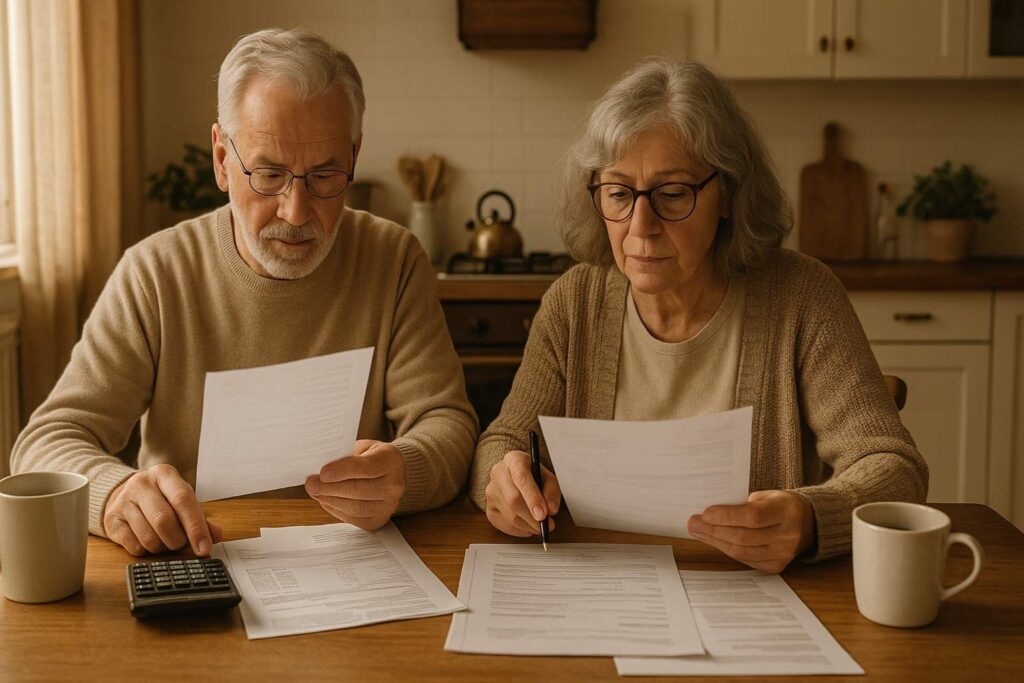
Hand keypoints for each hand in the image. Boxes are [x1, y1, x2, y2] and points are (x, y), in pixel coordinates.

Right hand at [103, 464, 222, 556]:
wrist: (124, 494)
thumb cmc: (160, 499)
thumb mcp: (180, 500)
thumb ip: (200, 517)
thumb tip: (216, 536)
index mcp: (164, 474)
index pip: (183, 500)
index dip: (196, 527)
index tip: (204, 547)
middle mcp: (142, 483)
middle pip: (164, 520)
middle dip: (177, 540)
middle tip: (181, 544)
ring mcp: (123, 501)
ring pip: (148, 537)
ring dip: (162, 547)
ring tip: (165, 542)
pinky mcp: (111, 519)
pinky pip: (133, 546)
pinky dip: (146, 551)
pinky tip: (147, 542)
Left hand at [305, 439, 405, 529]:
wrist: (388, 472)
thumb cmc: (369, 457)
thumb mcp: (360, 448)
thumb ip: (343, 457)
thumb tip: (318, 472)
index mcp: (391, 460)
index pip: (367, 468)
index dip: (343, 471)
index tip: (323, 473)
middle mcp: (395, 484)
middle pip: (360, 490)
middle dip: (331, 488)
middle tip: (312, 484)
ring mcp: (389, 505)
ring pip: (356, 507)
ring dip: (331, 501)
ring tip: (317, 492)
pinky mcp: (380, 519)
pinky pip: (355, 519)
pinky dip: (336, 510)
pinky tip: (327, 501)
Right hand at [484, 450, 560, 536]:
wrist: (515, 475)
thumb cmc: (533, 476)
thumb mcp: (547, 477)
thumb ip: (551, 492)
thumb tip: (550, 510)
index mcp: (514, 460)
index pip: (521, 478)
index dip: (533, 498)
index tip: (543, 514)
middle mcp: (498, 473)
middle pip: (513, 499)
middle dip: (531, 517)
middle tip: (546, 526)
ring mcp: (491, 491)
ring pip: (509, 515)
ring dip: (528, 526)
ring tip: (540, 526)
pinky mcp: (488, 507)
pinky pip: (503, 524)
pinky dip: (518, 531)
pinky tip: (528, 527)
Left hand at [687, 490, 815, 572]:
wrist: (808, 523)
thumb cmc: (780, 505)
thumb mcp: (767, 495)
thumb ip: (743, 504)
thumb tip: (708, 513)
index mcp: (787, 510)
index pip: (753, 516)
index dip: (726, 516)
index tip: (705, 513)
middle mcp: (788, 535)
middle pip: (744, 537)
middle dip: (714, 530)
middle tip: (693, 524)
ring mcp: (784, 554)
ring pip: (742, 552)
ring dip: (716, 542)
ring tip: (699, 532)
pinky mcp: (777, 566)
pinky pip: (746, 560)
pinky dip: (728, 550)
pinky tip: (715, 541)